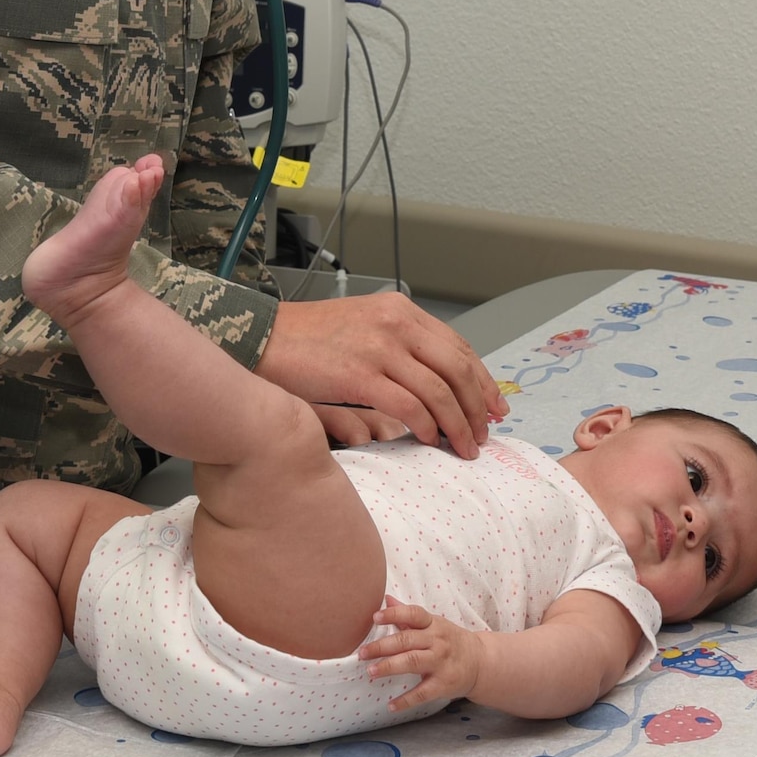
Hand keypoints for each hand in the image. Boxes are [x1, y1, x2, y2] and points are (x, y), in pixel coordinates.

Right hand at [256, 296, 506, 457]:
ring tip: (464, 446)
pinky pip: (409, 407)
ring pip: (439, 391)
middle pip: (456, 369)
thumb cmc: (308, 340)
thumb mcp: (363, 330)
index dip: (482, 380)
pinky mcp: (360, 374)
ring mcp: (379, 348)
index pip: (457, 346)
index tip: (494, 406)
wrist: (262, 338)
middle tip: (485, 433)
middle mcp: (395, 323)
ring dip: (458, 424)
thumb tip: (432, 397)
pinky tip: (430, 440)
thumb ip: (399, 355)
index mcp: (400, 310)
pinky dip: (427, 427)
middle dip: (477, 406)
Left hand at [360, 597, 482, 712]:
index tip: (375, 617)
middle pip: (407, 640)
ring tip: (370, 671)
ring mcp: (441, 663)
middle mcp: (437, 641)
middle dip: (382, 646)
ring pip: (412, 662)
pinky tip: (391, 705)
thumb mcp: (433, 624)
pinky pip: (422, 693)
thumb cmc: (450, 640)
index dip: (394, 614)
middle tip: (362, 652)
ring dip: (389, 667)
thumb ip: (408, 614)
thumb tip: (386, 599)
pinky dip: (406, 700)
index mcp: (433, 624)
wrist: (480, 662)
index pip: (413, 614)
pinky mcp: (444, 684)